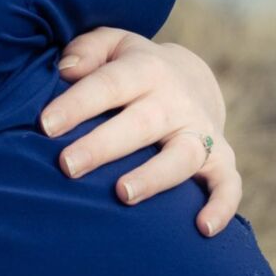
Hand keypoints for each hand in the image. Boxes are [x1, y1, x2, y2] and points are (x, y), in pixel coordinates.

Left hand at [39, 29, 242, 235]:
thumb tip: (67, 70)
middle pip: (141, 123)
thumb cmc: (133, 69)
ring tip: (122, 195)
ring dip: (155, 177)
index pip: (109, 84)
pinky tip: (203, 229)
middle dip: (104, 146)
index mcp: (145, 69)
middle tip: (67, 166)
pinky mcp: (221, 159)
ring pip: (183, 156)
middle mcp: (176, 101)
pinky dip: (222, 205)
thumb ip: (88, 50)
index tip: (46, 125)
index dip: (78, 104)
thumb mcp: (113, 46)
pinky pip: (228, 184)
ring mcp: (201, 131)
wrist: (193, 80)